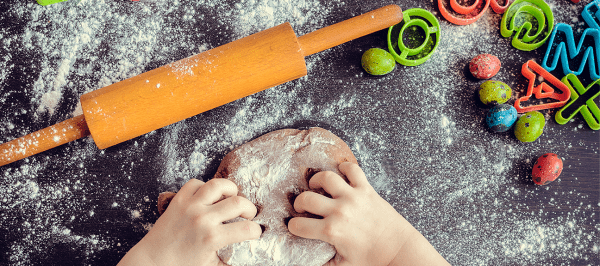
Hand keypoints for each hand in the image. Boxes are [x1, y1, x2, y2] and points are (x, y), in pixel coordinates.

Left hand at [118, 178, 261, 265]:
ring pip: (218, 185)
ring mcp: (190, 206)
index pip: (246, 229)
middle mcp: (203, 219)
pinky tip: (208, 197)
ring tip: (232, 197)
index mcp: (212, 238)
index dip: (256, 231)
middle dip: (249, 209)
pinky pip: (196, 183)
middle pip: (238, 202)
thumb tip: (246, 255)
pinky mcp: (178, 200)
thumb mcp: (210, 265)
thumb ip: (229, 258)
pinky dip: (205, 187)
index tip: (255, 232)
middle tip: (247, 215)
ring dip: (230, 189)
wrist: (153, 261)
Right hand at [288, 162, 409, 265]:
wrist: (399, 250)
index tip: (295, 226)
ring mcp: (353, 197)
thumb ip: (325, 263)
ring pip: (326, 178)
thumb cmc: (373, 259)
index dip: (293, 227)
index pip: (299, 226)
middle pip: (307, 199)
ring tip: (315, 185)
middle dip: (299, 203)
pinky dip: (345, 167)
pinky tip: (340, 172)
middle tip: (302, 207)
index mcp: (332, 231)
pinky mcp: (367, 190)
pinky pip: (353, 170)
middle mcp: (340, 211)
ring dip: (316, 180)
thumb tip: (312, 262)